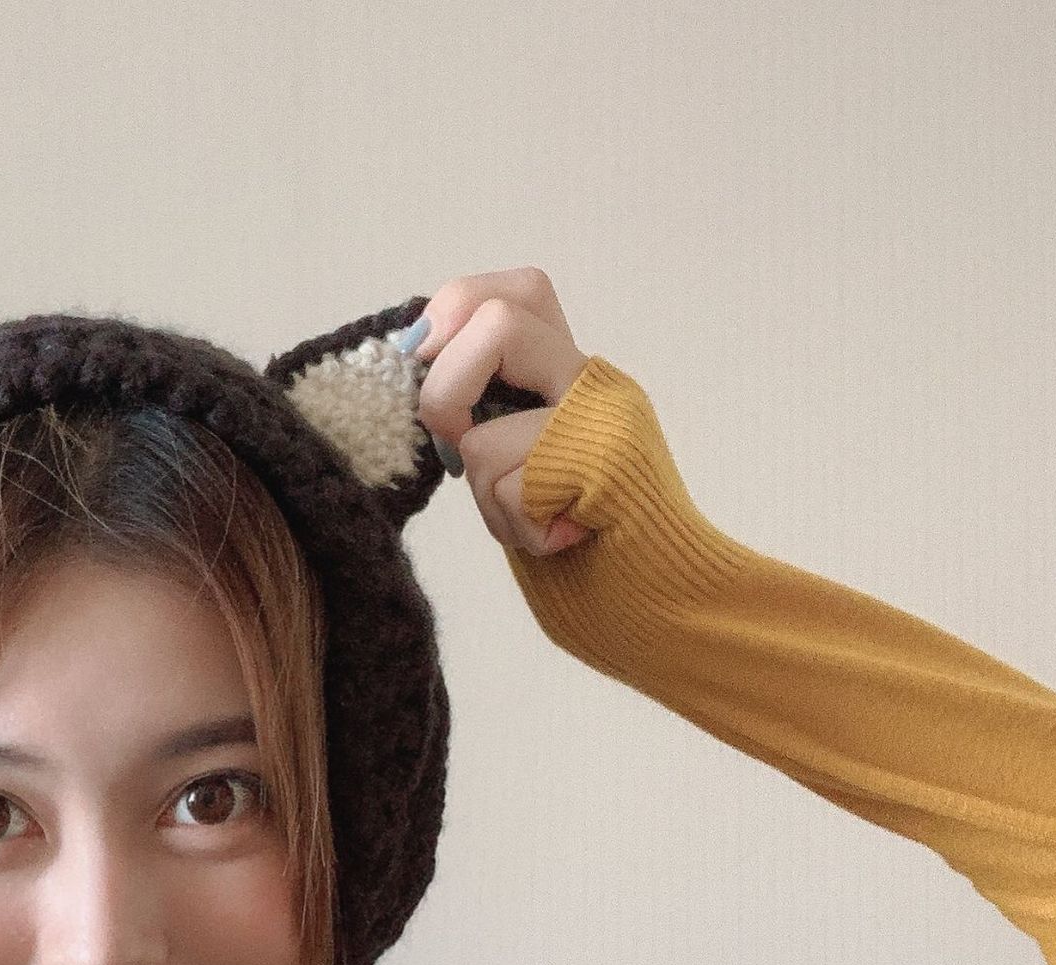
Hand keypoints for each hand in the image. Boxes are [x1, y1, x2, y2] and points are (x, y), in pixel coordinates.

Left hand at [404, 268, 592, 557]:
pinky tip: (548, 534)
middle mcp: (595, 381)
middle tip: (453, 442)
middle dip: (443, 390)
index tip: (424, 360)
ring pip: (483, 434)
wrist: (641, 586)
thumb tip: (414, 349)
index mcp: (571, 366)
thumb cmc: (562, 521)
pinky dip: (510, 523)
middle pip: (497, 320)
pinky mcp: (606, 468)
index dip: (453, 311)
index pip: (518, 288)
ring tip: (522, 509)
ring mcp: (605, 420)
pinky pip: (509, 489)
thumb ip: (484, 396)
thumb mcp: (515, 445)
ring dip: (483, 486)